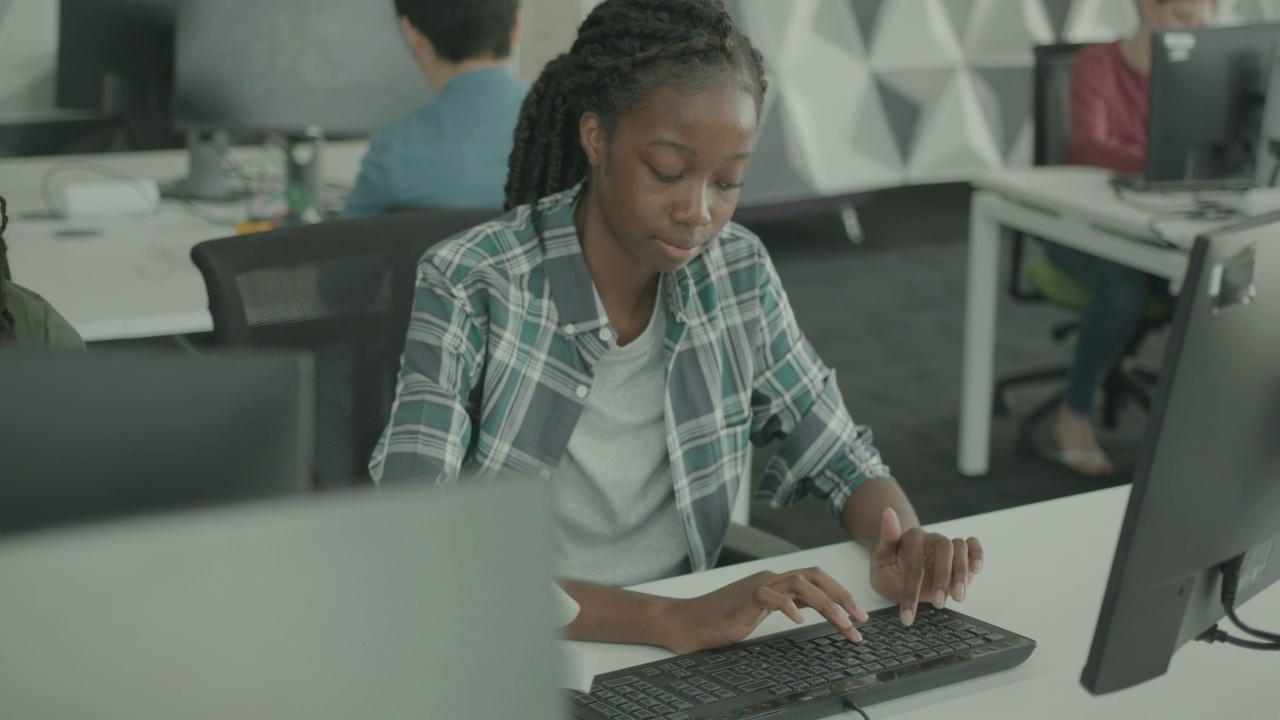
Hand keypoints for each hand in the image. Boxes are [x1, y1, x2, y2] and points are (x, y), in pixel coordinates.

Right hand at [660, 568, 869, 653]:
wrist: (691, 621)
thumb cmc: (724, 618)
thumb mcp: (763, 611)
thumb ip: (785, 604)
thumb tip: (811, 608)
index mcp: (777, 581)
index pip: (817, 579)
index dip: (841, 594)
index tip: (858, 615)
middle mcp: (771, 579)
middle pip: (815, 576)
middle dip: (842, 595)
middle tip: (861, 618)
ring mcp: (759, 586)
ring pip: (800, 584)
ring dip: (826, 604)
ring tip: (842, 624)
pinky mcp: (745, 598)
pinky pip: (771, 597)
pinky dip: (788, 607)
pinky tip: (799, 621)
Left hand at [869, 508, 982, 626]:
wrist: (897, 573)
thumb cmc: (889, 567)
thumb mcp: (880, 559)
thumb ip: (886, 538)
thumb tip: (888, 511)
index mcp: (911, 538)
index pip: (914, 564)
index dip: (911, 591)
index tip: (907, 614)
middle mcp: (931, 539)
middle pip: (944, 549)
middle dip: (942, 578)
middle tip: (937, 603)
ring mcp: (947, 545)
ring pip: (960, 549)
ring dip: (960, 573)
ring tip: (957, 597)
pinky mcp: (961, 554)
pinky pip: (973, 546)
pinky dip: (978, 555)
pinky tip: (976, 570)